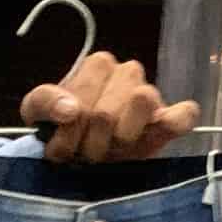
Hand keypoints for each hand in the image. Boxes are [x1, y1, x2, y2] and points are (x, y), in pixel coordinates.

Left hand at [21, 53, 199, 163]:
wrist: (84, 154)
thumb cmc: (62, 130)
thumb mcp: (37, 113)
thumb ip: (45, 102)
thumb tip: (71, 110)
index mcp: (98, 65)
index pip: (84, 101)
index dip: (71, 133)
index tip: (63, 151)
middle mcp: (127, 73)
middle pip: (106, 111)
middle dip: (91, 144)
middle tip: (86, 156)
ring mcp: (150, 95)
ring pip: (143, 101)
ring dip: (121, 138)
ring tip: (110, 155)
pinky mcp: (169, 120)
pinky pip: (184, 114)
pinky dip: (176, 121)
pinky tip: (163, 130)